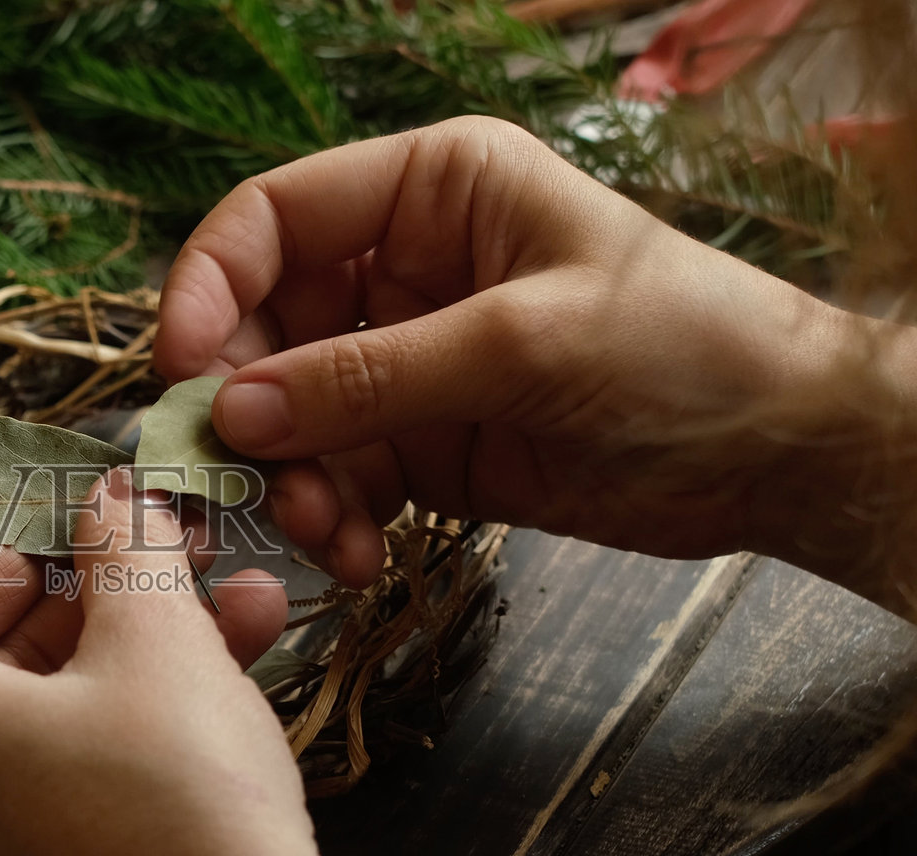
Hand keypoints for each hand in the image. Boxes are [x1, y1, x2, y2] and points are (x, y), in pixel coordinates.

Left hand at [0, 471, 449, 855]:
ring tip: (241, 627)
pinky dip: (106, 762)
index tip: (121, 534)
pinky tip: (209, 726)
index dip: (43, 541)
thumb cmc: (176, 795)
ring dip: (129, 675)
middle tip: (189, 574)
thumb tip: (114, 499)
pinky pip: (35, 816)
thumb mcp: (156, 639)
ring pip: (24, 741)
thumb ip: (123, 550)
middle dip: (103, 610)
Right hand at [155, 116, 916, 613]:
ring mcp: (405, 361)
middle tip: (256, 480)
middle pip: (263, 328)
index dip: (210, 287)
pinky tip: (361, 556)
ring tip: (328, 534)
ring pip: (290, 416)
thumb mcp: (524, 342)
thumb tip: (236, 411)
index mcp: (430, 191)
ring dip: (292, 480)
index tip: (183, 373)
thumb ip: (375, 376)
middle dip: (251, 408)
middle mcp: (401, 269)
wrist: (779, 453)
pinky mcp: (422, 443)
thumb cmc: (684, 346)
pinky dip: (333, 520)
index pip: (273, 219)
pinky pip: (338, 478)